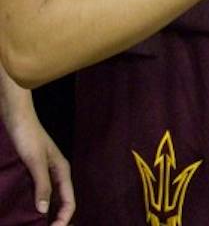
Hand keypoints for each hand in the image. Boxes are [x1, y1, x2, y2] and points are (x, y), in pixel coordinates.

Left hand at [1, 82, 73, 224]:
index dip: (64, 217)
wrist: (17, 118)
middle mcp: (56, 173)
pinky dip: (35, 204)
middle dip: (57, 218)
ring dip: (45, 213)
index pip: (69, 200)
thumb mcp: (35, 161)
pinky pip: (38, 192)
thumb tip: (43, 211)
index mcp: (62, 171)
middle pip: (61, 201)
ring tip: (36, 225)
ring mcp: (44, 172)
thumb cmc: (28, 136)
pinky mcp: (33, 171)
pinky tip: (26, 210)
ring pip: (49, 198)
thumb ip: (42, 185)